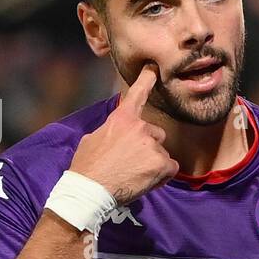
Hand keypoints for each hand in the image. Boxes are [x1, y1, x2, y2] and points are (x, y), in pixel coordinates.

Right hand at [68, 63, 179, 204]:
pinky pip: (170, 168)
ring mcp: (152, 145)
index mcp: (121, 119)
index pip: (137, 95)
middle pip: (155, 134)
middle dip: (148, 147)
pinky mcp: (162, 163)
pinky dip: (161, 176)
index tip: (153, 68)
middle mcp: (140, 127)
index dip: (146, 80)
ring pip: (162, 153)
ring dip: (153, 163)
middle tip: (131, 163)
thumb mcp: (93, 139)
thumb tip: (116, 135)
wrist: (91, 190)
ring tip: (133, 174)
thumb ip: (111, 131)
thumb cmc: (87, 167)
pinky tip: (144, 181)